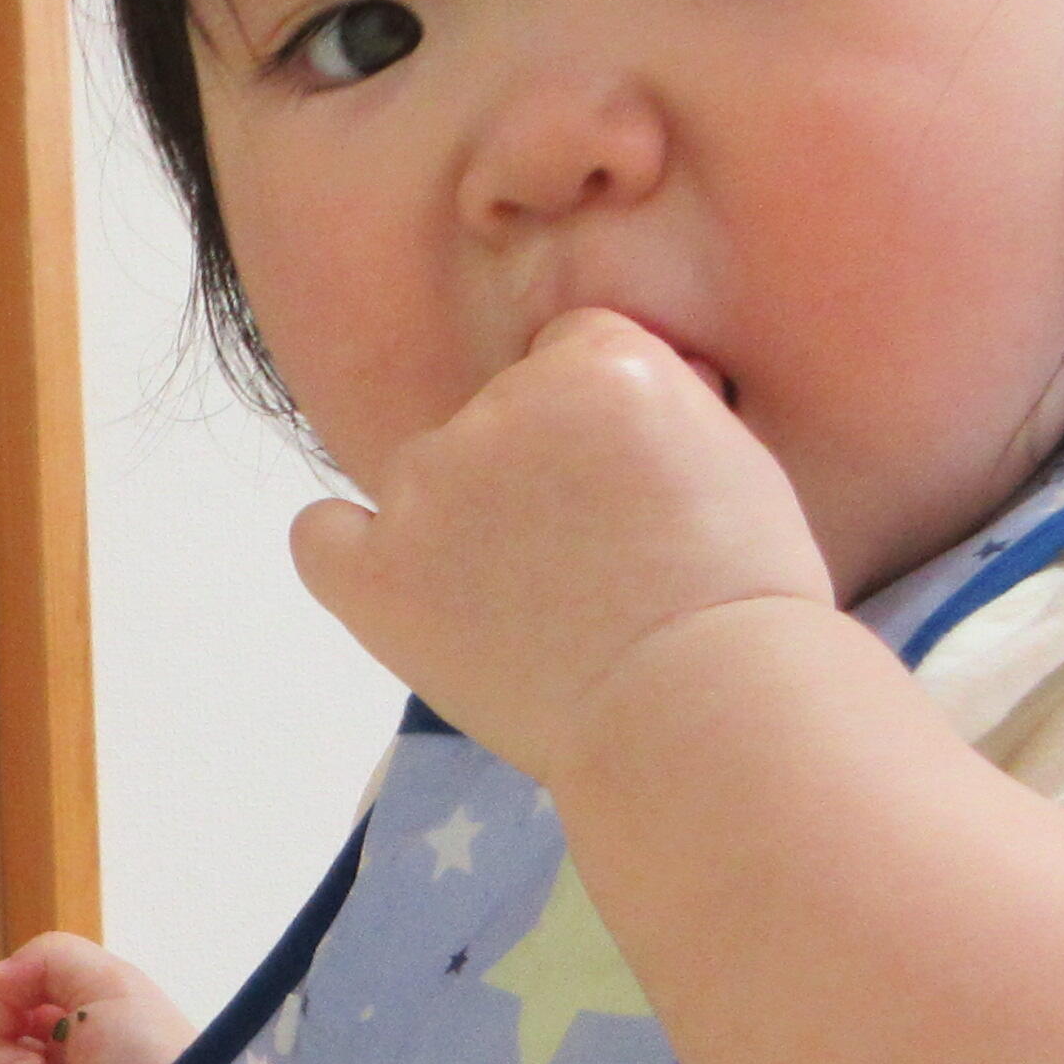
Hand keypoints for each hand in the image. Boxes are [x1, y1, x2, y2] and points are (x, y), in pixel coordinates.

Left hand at [288, 309, 833, 781]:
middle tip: (591, 566)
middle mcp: (502, 407)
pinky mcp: (378, 573)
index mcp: (597, 362)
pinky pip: (322, 537)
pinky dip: (354, 555)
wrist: (699, 712)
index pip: (571, 351)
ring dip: (464, 527)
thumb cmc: (741, 603)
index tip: (631, 492)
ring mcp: (430, 488)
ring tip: (535, 612)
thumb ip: (660, 409)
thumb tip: (642, 388)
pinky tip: (400, 586)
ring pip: (427, 480)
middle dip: (536, 476)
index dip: (603, 428)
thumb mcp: (734, 459)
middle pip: (497, 417)